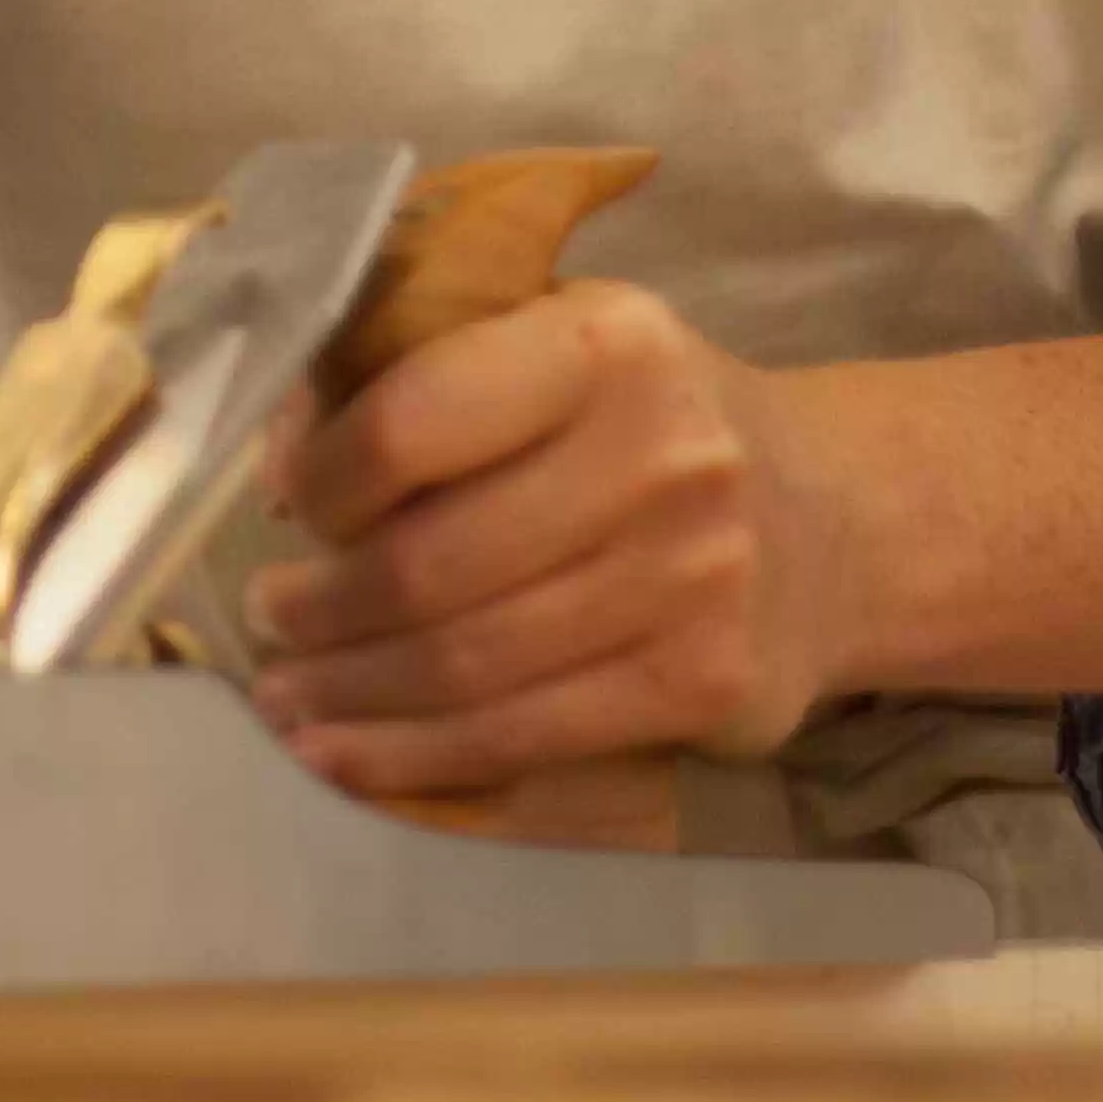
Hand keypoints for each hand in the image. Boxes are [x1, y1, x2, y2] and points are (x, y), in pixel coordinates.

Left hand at [240, 279, 872, 798]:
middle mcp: (662, 453)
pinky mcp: (705, 682)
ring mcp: (693, 576)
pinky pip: (522, 737)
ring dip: (348, 695)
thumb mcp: (562, 348)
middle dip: (319, 610)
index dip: (320, 481)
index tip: (283, 510)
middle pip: (429, 565)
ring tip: (289, 698)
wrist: (832, 520)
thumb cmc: (647, 427)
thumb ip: (430, 371)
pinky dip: (414, 758)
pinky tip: (346, 756)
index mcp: (604, 342)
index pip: (412, 422)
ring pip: (466, 665)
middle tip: (270, 622)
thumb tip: (273, 457)